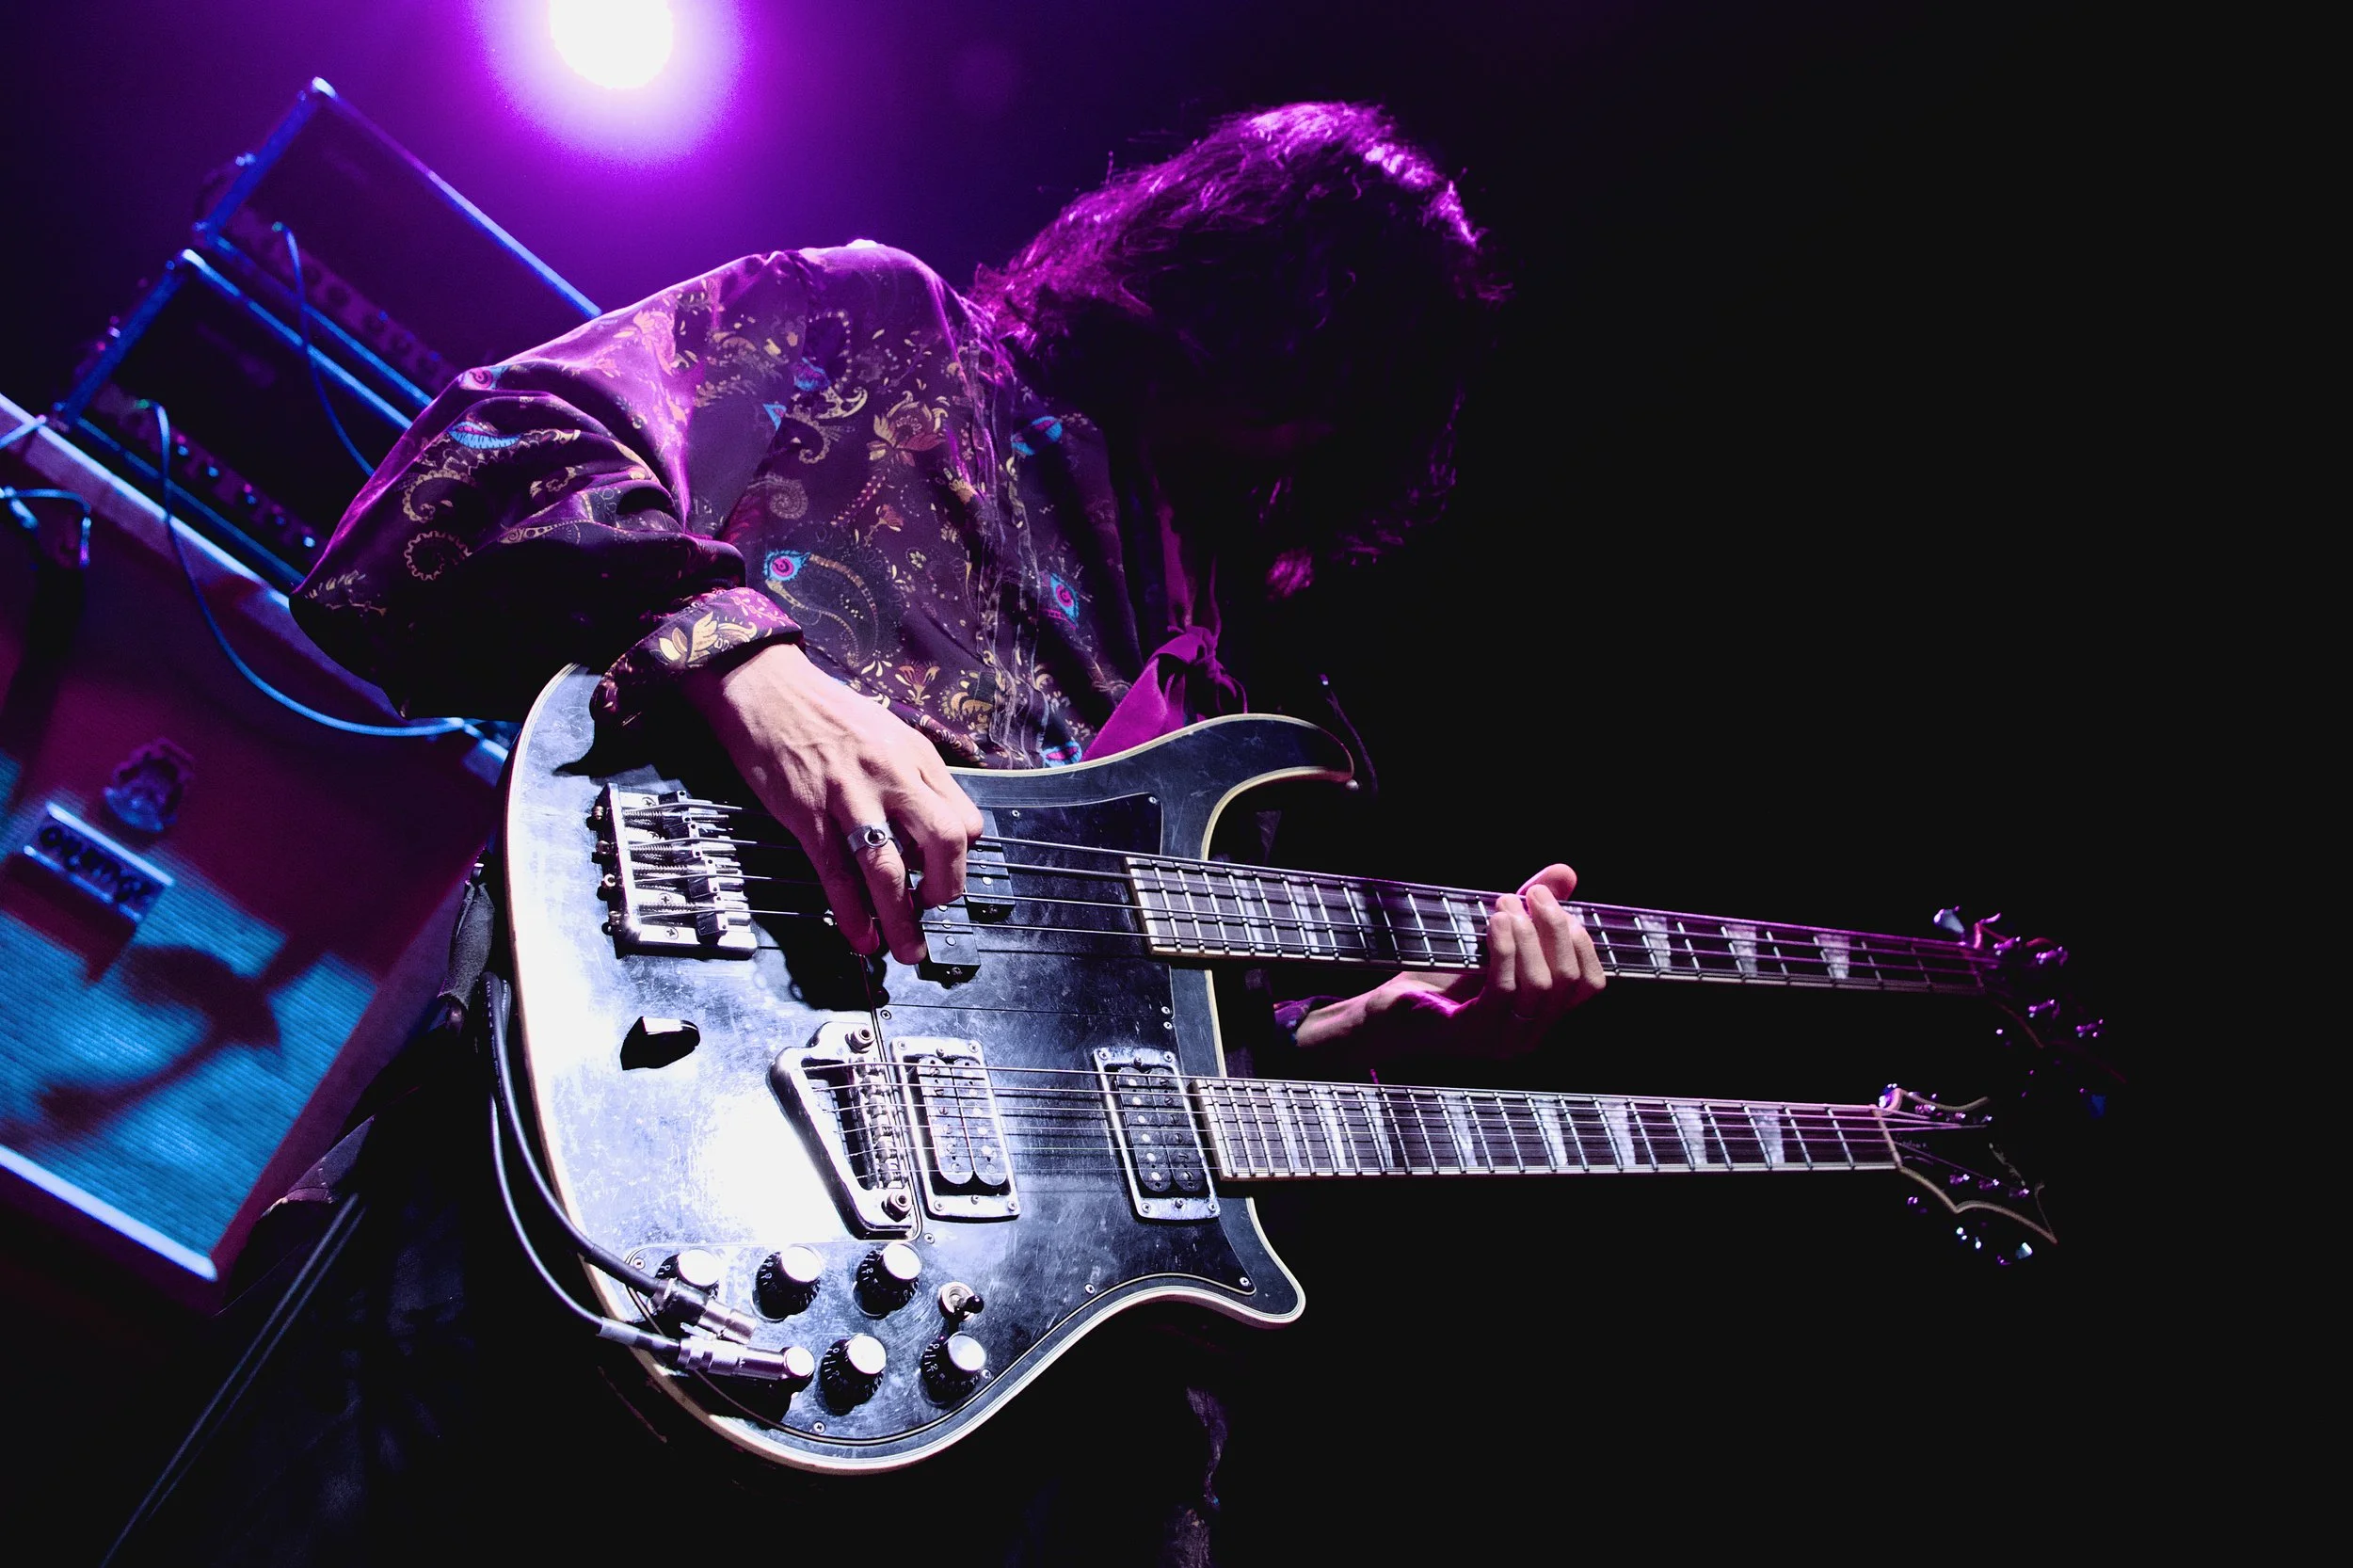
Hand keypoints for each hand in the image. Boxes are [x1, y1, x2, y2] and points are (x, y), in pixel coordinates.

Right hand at [682, 642, 984, 963]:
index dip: (962, 858)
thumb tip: (930, 832)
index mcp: (917, 757)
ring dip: (901, 920)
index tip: (945, 876)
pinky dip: (852, 914)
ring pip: (889, 869)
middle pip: (944, 842)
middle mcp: (892, 776)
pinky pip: (837, 875)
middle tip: (933, 911)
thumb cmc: (826, 712)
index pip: (965, 819)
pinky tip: (860, 937)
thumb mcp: (888, 733)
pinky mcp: (808, 815)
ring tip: (904, 949)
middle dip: (946, 890)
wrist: (765, 688)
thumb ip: (913, 778)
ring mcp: (850, 797)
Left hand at [1293, 864, 1605, 1062]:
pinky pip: (1504, 989)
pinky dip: (1505, 950)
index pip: (1590, 984)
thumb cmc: (1441, 978)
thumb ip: (1531, 911)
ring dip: (1528, 935)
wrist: (1388, 1014)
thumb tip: (1566, 873)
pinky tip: (1494, 924)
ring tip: (1505, 905)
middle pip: (1569, 980)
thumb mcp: (1494, 940)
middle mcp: (1529, 1035)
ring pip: (1541, 985)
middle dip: (1555, 928)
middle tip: (1531, 894)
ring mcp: (1503, 1039)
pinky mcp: (1472, 1032)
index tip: (1554, 904)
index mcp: (1541, 1016)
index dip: (1580, 941)